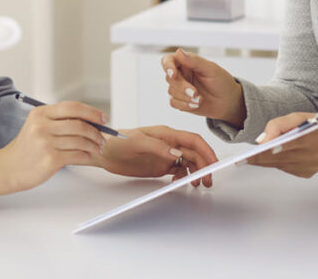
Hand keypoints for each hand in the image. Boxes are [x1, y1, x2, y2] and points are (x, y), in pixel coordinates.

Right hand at [0, 100, 107, 200]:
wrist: (9, 168)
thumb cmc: (27, 147)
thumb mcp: (37, 126)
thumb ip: (59, 120)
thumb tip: (91, 120)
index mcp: (40, 113)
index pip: (72, 107)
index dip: (92, 112)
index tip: (104, 118)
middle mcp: (42, 125)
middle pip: (79, 124)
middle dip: (96, 131)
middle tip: (103, 137)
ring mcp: (45, 143)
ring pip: (80, 140)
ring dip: (94, 145)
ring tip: (98, 148)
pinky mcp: (50, 159)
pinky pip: (77, 155)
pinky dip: (87, 156)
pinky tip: (89, 156)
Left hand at [96, 125, 218, 186]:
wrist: (104, 151)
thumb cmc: (118, 141)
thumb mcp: (138, 142)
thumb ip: (159, 147)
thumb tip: (177, 154)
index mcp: (167, 133)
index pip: (193, 140)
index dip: (206, 151)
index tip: (213, 163)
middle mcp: (169, 143)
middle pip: (194, 153)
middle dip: (204, 166)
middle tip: (207, 180)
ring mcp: (165, 154)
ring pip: (189, 162)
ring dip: (196, 172)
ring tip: (197, 184)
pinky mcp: (160, 165)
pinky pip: (178, 170)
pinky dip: (183, 176)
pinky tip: (180, 182)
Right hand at [161, 48, 245, 126]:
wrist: (228, 102)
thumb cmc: (222, 83)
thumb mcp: (211, 70)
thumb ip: (194, 61)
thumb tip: (179, 51)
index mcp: (187, 62)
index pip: (169, 60)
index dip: (167, 66)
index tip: (173, 74)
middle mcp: (181, 74)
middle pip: (169, 78)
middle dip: (182, 87)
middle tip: (196, 93)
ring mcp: (180, 87)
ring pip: (171, 91)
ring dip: (185, 97)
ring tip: (200, 99)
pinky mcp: (180, 100)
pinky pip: (174, 102)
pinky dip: (185, 105)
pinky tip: (196, 104)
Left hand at [246, 114, 317, 177]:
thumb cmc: (317, 125)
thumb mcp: (298, 117)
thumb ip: (278, 125)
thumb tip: (261, 140)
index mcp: (309, 137)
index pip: (284, 145)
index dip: (267, 150)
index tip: (252, 153)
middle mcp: (310, 155)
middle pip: (278, 158)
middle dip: (260, 157)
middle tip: (244, 158)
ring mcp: (308, 167)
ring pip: (279, 165)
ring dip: (266, 160)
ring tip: (252, 158)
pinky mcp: (306, 174)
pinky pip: (286, 168)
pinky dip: (278, 162)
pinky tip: (273, 157)